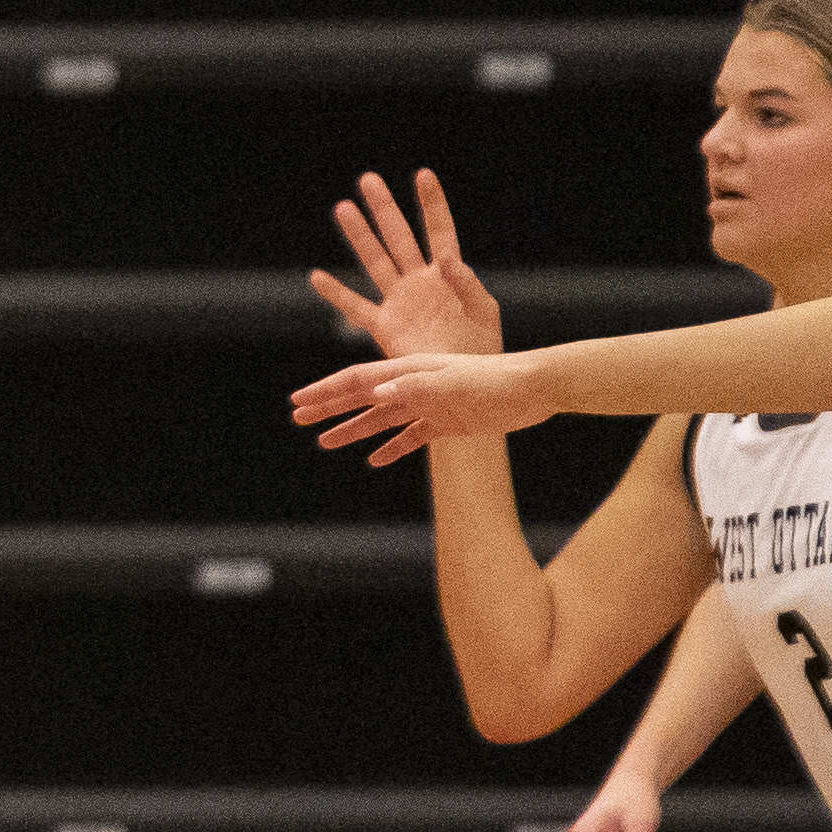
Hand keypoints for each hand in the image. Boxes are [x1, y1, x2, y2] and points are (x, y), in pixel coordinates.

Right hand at [292, 346, 543, 465]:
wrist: (534, 389)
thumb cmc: (495, 381)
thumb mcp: (452, 384)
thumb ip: (415, 386)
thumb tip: (375, 390)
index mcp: (410, 370)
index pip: (358, 380)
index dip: (326, 391)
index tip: (297, 402)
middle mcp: (414, 385)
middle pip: (362, 397)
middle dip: (329, 408)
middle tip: (298, 419)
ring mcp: (430, 404)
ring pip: (382, 420)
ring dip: (353, 430)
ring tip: (325, 443)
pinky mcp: (448, 422)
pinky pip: (411, 437)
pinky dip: (392, 448)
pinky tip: (375, 461)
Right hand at [308, 168, 500, 362]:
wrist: (463, 384)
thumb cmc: (481, 348)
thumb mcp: (484, 311)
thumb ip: (466, 283)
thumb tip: (447, 256)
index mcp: (447, 275)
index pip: (439, 230)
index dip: (431, 203)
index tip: (423, 175)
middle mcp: (419, 282)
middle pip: (398, 237)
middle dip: (384, 209)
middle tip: (368, 179)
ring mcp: (399, 302)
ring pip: (374, 262)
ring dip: (359, 236)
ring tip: (343, 207)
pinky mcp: (385, 328)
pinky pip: (356, 308)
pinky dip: (337, 294)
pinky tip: (317, 277)